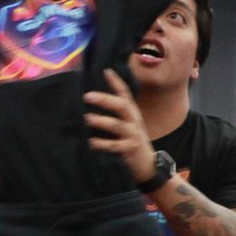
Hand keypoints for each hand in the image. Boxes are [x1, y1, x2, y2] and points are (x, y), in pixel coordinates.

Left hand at [84, 69, 156, 184]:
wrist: (148, 165)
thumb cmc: (133, 141)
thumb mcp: (129, 124)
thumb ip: (117, 113)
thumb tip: (95, 100)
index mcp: (132, 113)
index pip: (125, 94)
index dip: (116, 82)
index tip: (105, 71)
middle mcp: (134, 121)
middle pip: (122, 106)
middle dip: (106, 100)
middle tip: (88, 96)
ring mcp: (133, 135)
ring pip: (118, 125)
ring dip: (102, 121)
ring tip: (87, 118)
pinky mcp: (129, 150)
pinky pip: (115, 146)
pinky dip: (102, 144)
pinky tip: (91, 142)